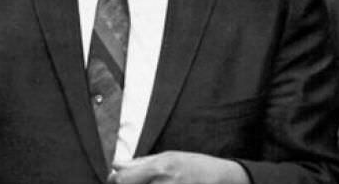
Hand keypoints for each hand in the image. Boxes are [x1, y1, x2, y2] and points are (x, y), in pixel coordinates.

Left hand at [108, 151, 249, 183]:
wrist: (224, 179)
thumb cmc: (196, 166)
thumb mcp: (169, 156)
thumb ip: (140, 163)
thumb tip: (116, 165)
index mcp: (160, 169)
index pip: (122, 181)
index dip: (114, 181)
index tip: (116, 180)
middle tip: (135, 182)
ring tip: (152, 183)